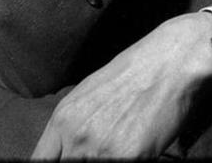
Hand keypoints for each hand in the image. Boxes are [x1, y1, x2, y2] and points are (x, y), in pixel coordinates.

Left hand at [31, 12, 211, 158]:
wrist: (171, 60)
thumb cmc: (135, 71)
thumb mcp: (91, 92)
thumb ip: (74, 124)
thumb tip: (66, 149)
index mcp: (63, 117)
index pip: (40, 161)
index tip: (64, 161)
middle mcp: (76, 135)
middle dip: (82, 162)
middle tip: (101, 151)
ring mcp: (101, 148)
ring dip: (105, 161)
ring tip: (121, 145)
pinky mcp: (129, 157)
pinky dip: (129, 162)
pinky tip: (138, 149)